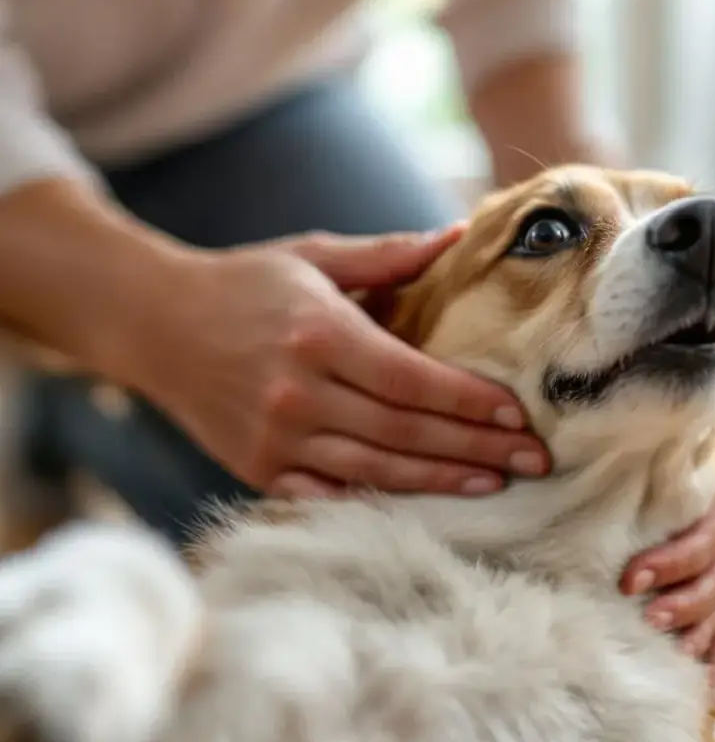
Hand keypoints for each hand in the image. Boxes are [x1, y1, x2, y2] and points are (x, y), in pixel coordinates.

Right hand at [122, 226, 550, 496]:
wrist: (153, 322)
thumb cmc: (244, 283)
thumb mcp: (313, 256)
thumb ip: (388, 255)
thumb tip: (457, 237)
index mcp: (320, 334)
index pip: (413, 379)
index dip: (470, 401)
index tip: (519, 414)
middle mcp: (299, 392)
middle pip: (407, 430)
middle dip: (478, 447)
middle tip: (535, 459)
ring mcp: (276, 438)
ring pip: (377, 468)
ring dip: (442, 480)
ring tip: (495, 483)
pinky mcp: (258, 468)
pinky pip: (329, 495)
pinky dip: (379, 501)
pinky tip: (425, 504)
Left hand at [619, 431, 714, 707]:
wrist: (693, 451)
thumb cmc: (656, 449)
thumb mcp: (659, 441)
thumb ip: (648, 441)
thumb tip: (629, 435)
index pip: (706, 536)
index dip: (673, 561)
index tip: (629, 578)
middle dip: (682, 602)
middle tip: (646, 617)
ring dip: (700, 636)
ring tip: (673, 655)